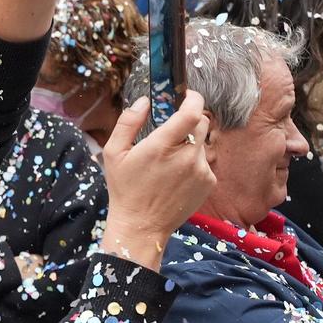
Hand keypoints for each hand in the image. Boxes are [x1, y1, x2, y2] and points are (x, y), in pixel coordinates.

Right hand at [98, 94, 214, 269]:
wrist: (142, 226)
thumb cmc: (125, 189)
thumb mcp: (113, 153)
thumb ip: (127, 122)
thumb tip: (144, 101)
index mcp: (162, 146)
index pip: (192, 112)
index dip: (193, 98)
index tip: (187, 96)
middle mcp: (186, 157)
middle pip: (201, 123)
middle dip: (189, 120)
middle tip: (172, 130)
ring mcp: (201, 171)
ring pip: (202, 143)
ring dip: (190, 144)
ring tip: (170, 161)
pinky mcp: (208, 183)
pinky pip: (205, 161)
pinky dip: (194, 162)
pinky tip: (177, 176)